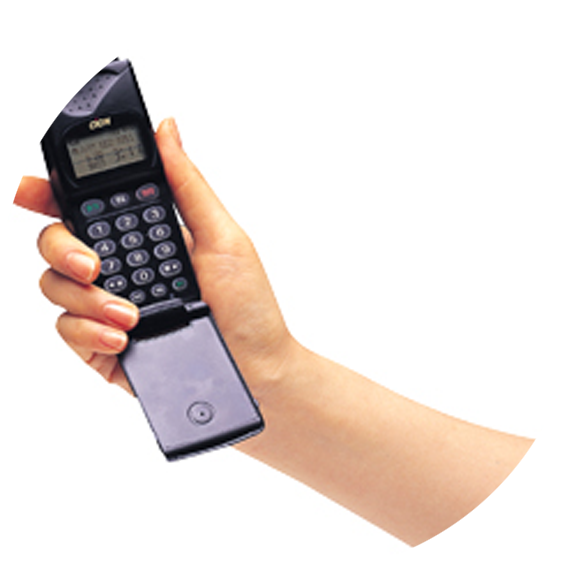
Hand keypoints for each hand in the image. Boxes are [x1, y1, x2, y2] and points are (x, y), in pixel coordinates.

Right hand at [1, 118, 294, 397]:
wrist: (255, 367)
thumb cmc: (247, 304)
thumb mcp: (223, 236)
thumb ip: (187, 184)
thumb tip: (167, 129)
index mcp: (145, 235)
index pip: (86, 205)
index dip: (46, 192)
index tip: (18, 185)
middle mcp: (121, 266)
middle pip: (58, 241)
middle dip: (64, 248)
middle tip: (96, 264)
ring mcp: (108, 306)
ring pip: (56, 286)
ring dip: (88, 297)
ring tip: (130, 313)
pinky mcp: (104, 344)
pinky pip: (69, 330)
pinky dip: (90, 330)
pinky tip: (123, 336)